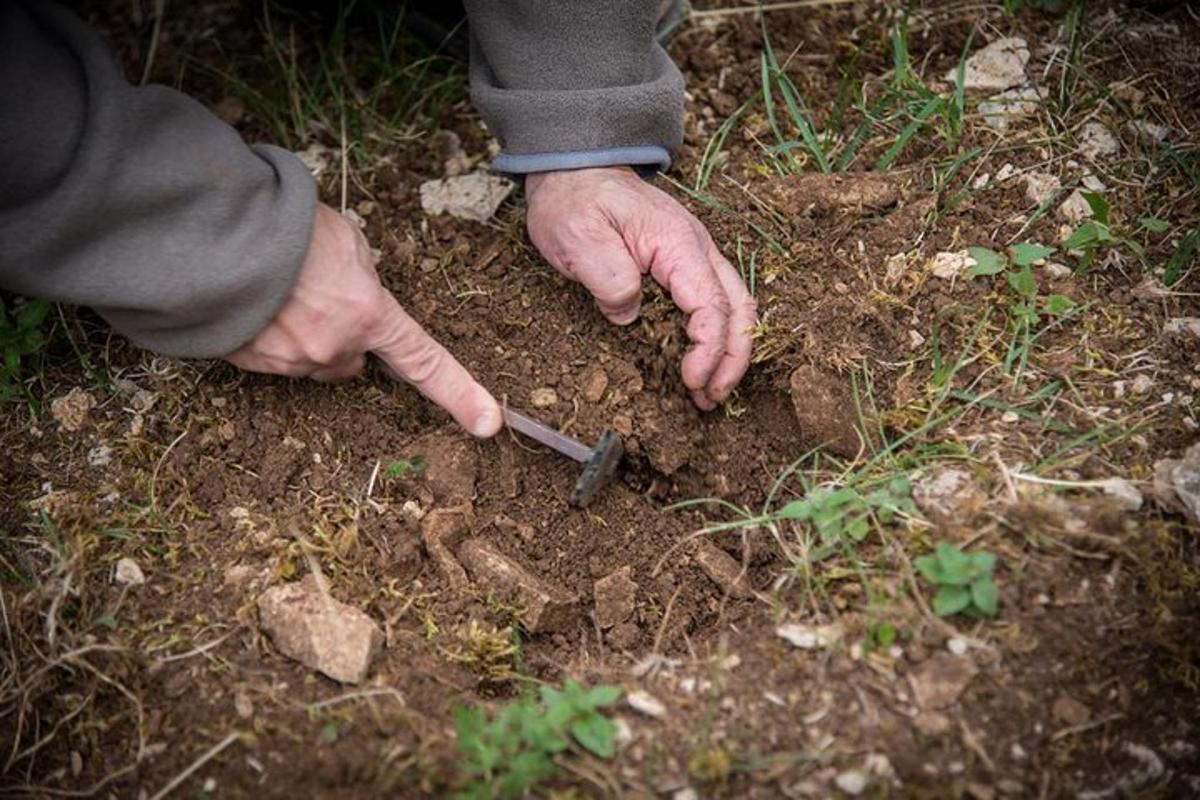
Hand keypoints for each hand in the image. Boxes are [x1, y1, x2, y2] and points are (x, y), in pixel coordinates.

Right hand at [227, 203, 501, 437]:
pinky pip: (270, 357)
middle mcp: (335, 349)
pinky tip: (253, 301)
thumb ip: (363, 271)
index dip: (462, 395)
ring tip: (278, 288)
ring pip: (310, 359)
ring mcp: (290, 361)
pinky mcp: (250, 365)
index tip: (490, 424)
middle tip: (318, 292)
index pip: (426, 363)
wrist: (211, 236)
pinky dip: (265, 334)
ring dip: (302, 332)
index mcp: (370, 316)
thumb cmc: (284, 228)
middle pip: (353, 361)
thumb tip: (356, 286)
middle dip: (344, 337)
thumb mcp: (346, 238)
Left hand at [525, 167, 755, 409]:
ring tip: (711, 391)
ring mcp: (694, 255)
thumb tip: (630, 315)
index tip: (691, 380)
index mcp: (677, 244)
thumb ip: (608, 277)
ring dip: (729, 351)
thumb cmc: (575, 200)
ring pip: (734, 307)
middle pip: (738, 309)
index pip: (711, 305)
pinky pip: (713, 302)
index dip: (708, 350)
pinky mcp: (683, 264)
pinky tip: (700, 361)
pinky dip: (716, 336)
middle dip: (732, 359)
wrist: (574, 169)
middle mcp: (697, 249)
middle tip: (712, 399)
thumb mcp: (579, 237)